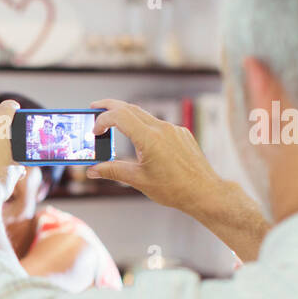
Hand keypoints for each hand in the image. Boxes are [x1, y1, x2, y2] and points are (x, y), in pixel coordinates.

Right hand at [86, 99, 223, 213]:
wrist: (204, 192)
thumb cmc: (175, 189)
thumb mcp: (138, 180)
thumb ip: (113, 171)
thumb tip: (93, 170)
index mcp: (150, 139)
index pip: (120, 116)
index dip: (103, 120)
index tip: (95, 131)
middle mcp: (163, 129)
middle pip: (130, 108)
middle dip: (110, 106)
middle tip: (94, 107)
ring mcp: (174, 130)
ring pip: (144, 116)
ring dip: (126, 116)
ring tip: (114, 124)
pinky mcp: (181, 134)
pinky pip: (158, 125)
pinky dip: (143, 127)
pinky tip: (139, 141)